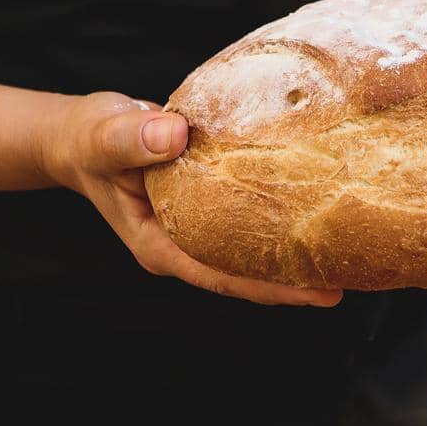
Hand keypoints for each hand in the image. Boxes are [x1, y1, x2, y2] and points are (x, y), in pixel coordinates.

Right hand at [39, 92, 342, 307]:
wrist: (81, 135)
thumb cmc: (88, 140)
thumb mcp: (102, 137)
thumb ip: (131, 138)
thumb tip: (173, 134)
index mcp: (158, 244)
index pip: (220, 274)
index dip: (267, 285)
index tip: (313, 291)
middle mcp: (180, 244)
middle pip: (242, 274)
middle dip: (291, 281)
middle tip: (345, 281)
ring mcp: (194, 227)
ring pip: (247, 251)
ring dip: (290, 256)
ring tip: (342, 258)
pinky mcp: (206, 205)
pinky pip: (246, 221)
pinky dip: (276, 221)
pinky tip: (311, 213)